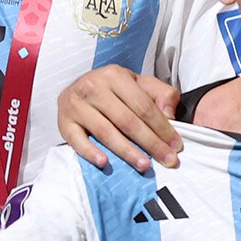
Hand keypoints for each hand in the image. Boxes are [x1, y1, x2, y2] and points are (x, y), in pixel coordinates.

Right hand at [58, 66, 182, 172]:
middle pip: (127, 120)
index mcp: (116, 75)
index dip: (162, 127)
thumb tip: (170, 115)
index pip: (144, 106)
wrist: (78, 86)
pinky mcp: (63, 122)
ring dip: (126, 151)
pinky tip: (104, 163)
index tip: (176, 146)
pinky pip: (76, 141)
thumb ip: (161, 94)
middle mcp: (93, 87)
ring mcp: (75, 105)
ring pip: (105, 132)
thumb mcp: (140, 83)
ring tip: (144, 165)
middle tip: (167, 160)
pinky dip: (90, 152)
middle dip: (150, 143)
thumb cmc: (115, 88)